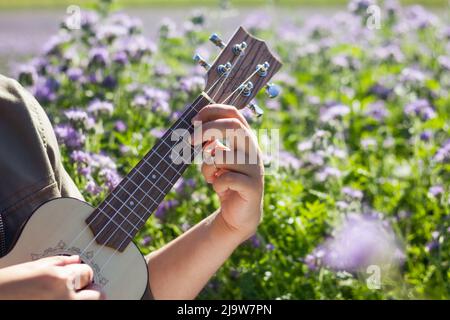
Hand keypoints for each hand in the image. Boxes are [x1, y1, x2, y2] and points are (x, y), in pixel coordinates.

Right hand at [0, 255, 104, 299]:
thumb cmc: (9, 284)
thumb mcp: (36, 266)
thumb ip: (61, 263)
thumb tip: (77, 260)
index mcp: (60, 280)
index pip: (88, 273)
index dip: (83, 272)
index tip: (79, 273)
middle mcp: (64, 298)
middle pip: (99, 294)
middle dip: (92, 289)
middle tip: (83, 287)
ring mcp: (62, 308)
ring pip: (92, 303)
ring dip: (86, 298)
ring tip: (74, 294)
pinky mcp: (59, 315)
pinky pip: (77, 307)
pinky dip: (74, 302)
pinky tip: (63, 298)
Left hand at [191, 104, 263, 240]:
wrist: (239, 214)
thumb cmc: (225, 182)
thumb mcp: (217, 160)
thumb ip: (212, 143)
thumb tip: (197, 126)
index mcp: (245, 140)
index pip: (233, 114)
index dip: (213, 111)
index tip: (194, 120)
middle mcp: (253, 150)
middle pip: (233, 126)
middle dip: (207, 130)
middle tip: (190, 141)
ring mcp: (255, 168)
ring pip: (222, 155)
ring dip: (207, 166)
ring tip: (210, 177)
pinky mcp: (252, 187)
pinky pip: (225, 178)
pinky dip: (215, 183)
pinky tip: (218, 188)